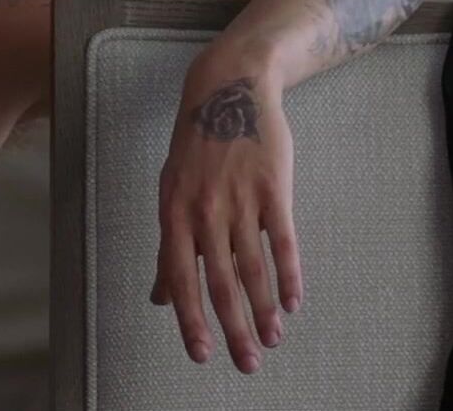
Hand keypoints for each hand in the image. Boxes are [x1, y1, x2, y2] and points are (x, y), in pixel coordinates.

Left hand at [151, 47, 302, 373]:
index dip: (191, 320)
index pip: (181, 278)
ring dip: (264, 309)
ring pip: (253, 267)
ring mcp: (240, 198)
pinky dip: (289, 274)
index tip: (202, 354)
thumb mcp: (171, 191)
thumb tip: (160, 296)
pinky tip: (292, 301)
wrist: (228, 89)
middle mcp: (205, 209)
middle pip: (220, 281)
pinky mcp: (273, 187)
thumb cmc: (196, 145)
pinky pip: (282, 240)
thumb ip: (170, 246)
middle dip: (234, 328)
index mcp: (175, 213)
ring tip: (272, 339)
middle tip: (247, 363)